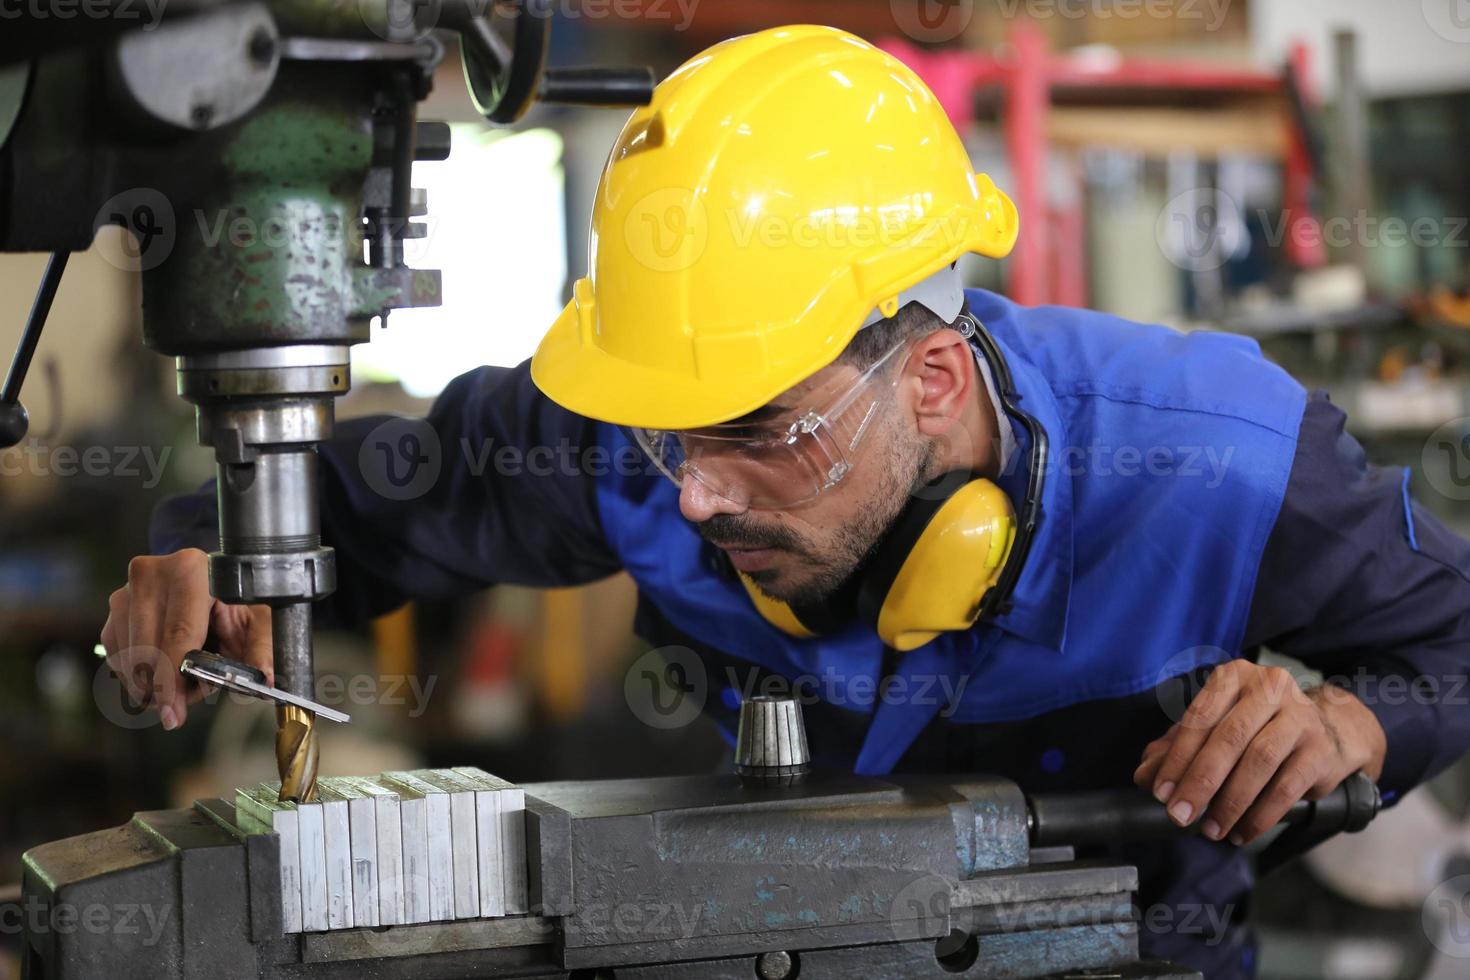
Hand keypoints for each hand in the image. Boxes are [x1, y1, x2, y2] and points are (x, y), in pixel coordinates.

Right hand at [99, 548, 272, 730]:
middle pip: (148, 650)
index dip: (172, 680)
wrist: (207, 575)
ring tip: (181, 679)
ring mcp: (129, 589)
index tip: (172, 713)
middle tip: (180, 706)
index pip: (177, 635)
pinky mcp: (115, 606)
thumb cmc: (234, 597)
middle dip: (162, 688)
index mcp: (192, 571)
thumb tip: (262, 680)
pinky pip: (117, 654)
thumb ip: (261, 648)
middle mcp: (154, 574)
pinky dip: (136, 672)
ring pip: (129, 657)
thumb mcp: (258, 618)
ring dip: (150, 682)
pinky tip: (161, 668)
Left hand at [1133, 659, 1385, 844]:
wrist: (1326, 729)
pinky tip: (1242, 832)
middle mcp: (1269, 687)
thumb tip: (1144, 776)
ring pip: (1259, 761)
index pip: (1199, 717)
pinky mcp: (1320, 748)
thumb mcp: (1214, 729)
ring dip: (1230, 802)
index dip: (1177, 758)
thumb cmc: (1256, 728)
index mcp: (1233, 677)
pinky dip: (1260, 815)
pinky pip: (1286, 787)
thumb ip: (1176, 749)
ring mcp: (1299, 715)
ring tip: (1211, 829)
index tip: (1161, 793)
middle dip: (1200, 782)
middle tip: (1180, 815)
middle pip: (1228, 738)